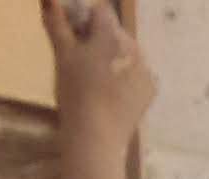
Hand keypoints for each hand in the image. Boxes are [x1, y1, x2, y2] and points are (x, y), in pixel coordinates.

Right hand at [44, 0, 155, 144]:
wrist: (96, 135)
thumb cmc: (75, 91)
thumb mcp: (61, 54)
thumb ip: (56, 23)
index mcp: (112, 34)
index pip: (100, 12)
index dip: (84, 20)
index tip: (73, 37)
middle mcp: (134, 47)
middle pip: (114, 33)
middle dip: (99, 40)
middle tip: (81, 62)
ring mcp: (146, 69)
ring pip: (127, 54)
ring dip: (113, 59)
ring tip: (95, 81)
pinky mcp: (151, 90)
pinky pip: (137, 74)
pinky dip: (125, 78)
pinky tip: (111, 94)